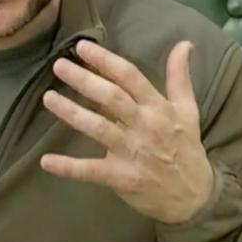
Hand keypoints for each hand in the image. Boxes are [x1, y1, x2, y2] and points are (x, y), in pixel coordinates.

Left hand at [40, 40, 213, 224]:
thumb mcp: (188, 111)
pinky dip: (68, 167)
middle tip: (59, 65)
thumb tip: (184, 43)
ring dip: (71, 113)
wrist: (195, 197)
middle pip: (111, 98)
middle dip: (84, 80)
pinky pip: (91, 171)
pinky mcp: (121, 177)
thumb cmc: (186, 149)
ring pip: (98, 128)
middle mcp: (144, 127)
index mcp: (159, 108)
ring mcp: (131, 152)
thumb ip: (180, 77)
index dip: (106, 60)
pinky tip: (46, 160)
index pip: (130, 77)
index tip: (82, 47)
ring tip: (48, 98)